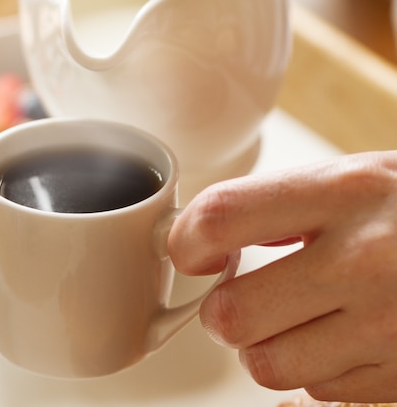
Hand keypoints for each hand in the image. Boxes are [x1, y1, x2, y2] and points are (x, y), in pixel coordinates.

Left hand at [168, 151, 396, 402]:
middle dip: (225, 312)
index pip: (221, 219)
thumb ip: (279, 206)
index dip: (187, 242)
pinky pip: (320, 393)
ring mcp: (392, 328)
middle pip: (233, 316)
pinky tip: (348, 336)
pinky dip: (318, 371)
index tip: (193, 253)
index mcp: (344, 193)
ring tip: (302, 316)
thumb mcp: (356, 178)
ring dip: (269, 347)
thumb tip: (206, 237)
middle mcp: (366, 261)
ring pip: (270, 366)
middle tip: (245, 295)